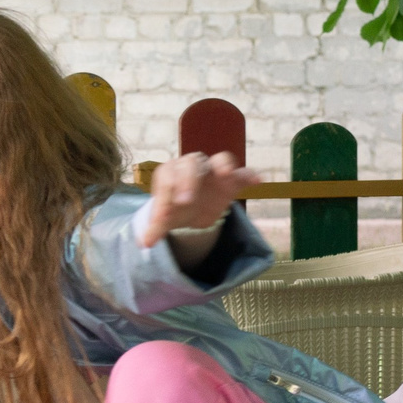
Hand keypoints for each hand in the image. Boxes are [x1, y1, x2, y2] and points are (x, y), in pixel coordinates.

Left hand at [139, 151, 257, 251]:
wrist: (191, 209)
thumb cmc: (174, 208)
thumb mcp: (165, 219)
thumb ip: (156, 228)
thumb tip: (145, 243)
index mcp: (171, 172)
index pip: (166, 177)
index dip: (163, 196)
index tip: (163, 217)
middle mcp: (192, 166)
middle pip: (191, 162)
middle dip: (188, 180)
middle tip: (185, 202)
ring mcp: (214, 171)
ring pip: (220, 159)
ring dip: (223, 165)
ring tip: (227, 174)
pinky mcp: (233, 180)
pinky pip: (244, 173)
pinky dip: (250, 175)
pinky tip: (258, 181)